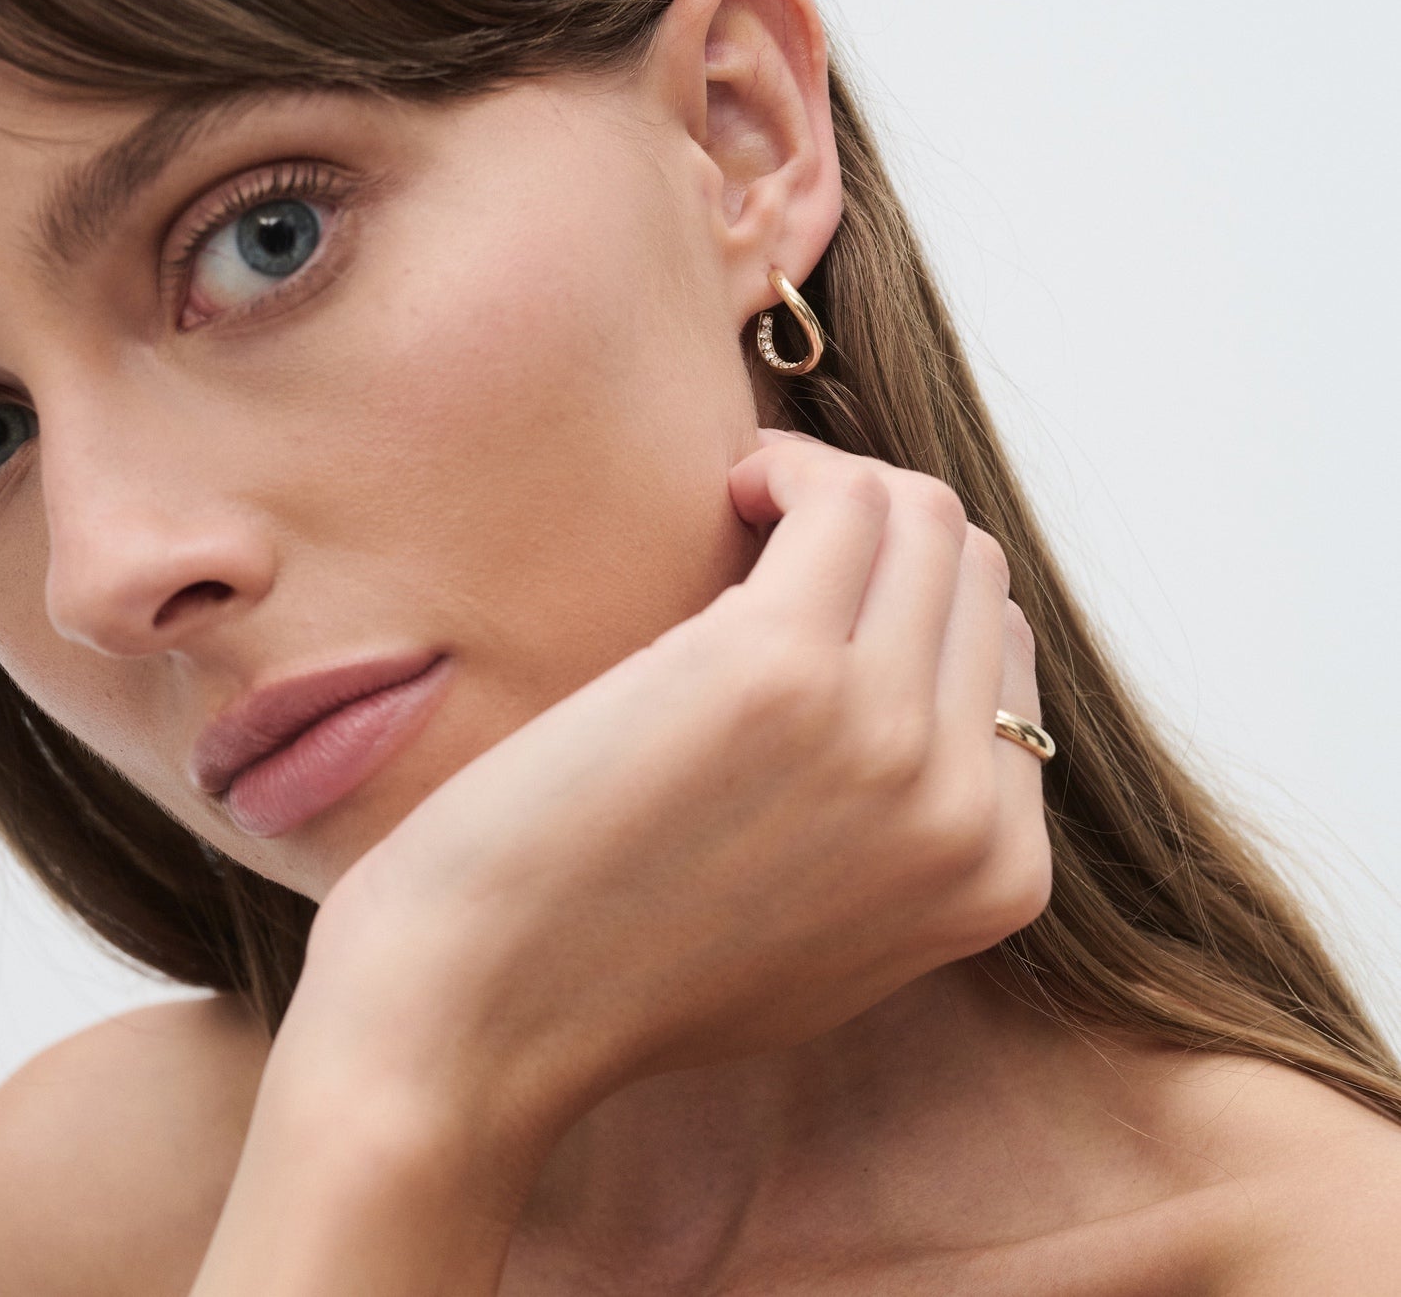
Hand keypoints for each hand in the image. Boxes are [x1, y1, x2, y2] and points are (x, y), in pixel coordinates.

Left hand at [282, 428, 1051, 1182]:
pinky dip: (786, 469)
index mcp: (995, 874)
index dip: (913, 599)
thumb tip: (906, 669)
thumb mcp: (828, 928)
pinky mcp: (777, 670)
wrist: (483, 1017)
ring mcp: (882, 735)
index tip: (824, 581)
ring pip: (919, 518)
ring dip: (830, 484)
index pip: (1003, 660)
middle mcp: (963, 807)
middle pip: (968, 573)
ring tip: (746, 506)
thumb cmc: (622, 961)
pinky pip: (837, 499)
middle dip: (877, 524)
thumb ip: (904, 827)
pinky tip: (726, 495)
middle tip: (774, 527)